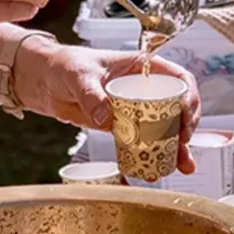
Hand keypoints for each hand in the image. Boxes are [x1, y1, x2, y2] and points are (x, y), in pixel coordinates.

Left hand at [15, 44, 202, 173]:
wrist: (44, 82)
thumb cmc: (64, 65)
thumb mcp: (78, 75)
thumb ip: (91, 95)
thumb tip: (106, 118)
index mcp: (142, 66)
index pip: (177, 77)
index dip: (189, 95)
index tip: (186, 114)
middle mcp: (144, 87)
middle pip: (178, 106)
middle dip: (187, 126)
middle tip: (183, 143)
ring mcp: (136, 108)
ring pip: (166, 127)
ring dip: (177, 147)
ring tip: (182, 165)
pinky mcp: (124, 126)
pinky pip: (145, 141)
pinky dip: (155, 154)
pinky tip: (161, 168)